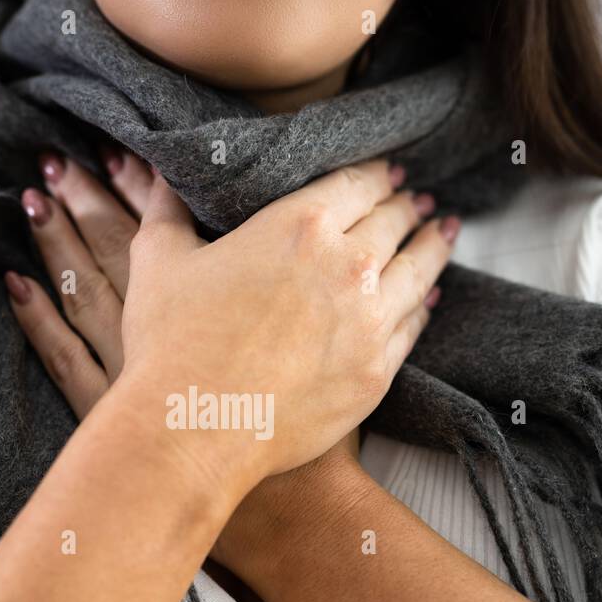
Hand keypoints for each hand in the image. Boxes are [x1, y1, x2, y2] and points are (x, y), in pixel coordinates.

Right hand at [6, 149, 454, 495]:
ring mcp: (368, 322)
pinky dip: (424, 305)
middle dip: (406, 207)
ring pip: (418, 271)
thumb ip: (166, 208)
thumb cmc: (171, 344)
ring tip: (443, 233)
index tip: (388, 173)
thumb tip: (160, 174)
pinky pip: (412, 326)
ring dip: (433, 246)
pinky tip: (428, 297)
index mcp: (299, 225)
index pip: (357, 184)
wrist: (194, 428)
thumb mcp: (158, 260)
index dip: (376, 175)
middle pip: (393, 223)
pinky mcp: (375, 372)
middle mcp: (348, 265)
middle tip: (416, 203)